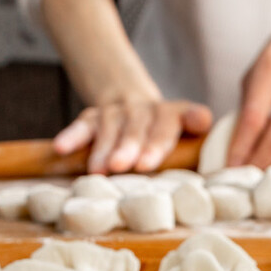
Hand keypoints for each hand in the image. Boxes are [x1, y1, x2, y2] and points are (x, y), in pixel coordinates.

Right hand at [54, 99, 212, 173]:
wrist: (132, 100)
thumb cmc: (163, 131)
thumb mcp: (185, 131)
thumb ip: (196, 133)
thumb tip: (209, 133)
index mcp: (172, 115)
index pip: (172, 122)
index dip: (160, 141)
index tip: (149, 161)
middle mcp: (145, 110)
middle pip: (139, 127)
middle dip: (131, 146)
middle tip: (124, 165)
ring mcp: (117, 112)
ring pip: (110, 127)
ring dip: (103, 148)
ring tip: (98, 171)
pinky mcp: (93, 117)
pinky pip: (82, 125)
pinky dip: (72, 136)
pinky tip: (61, 148)